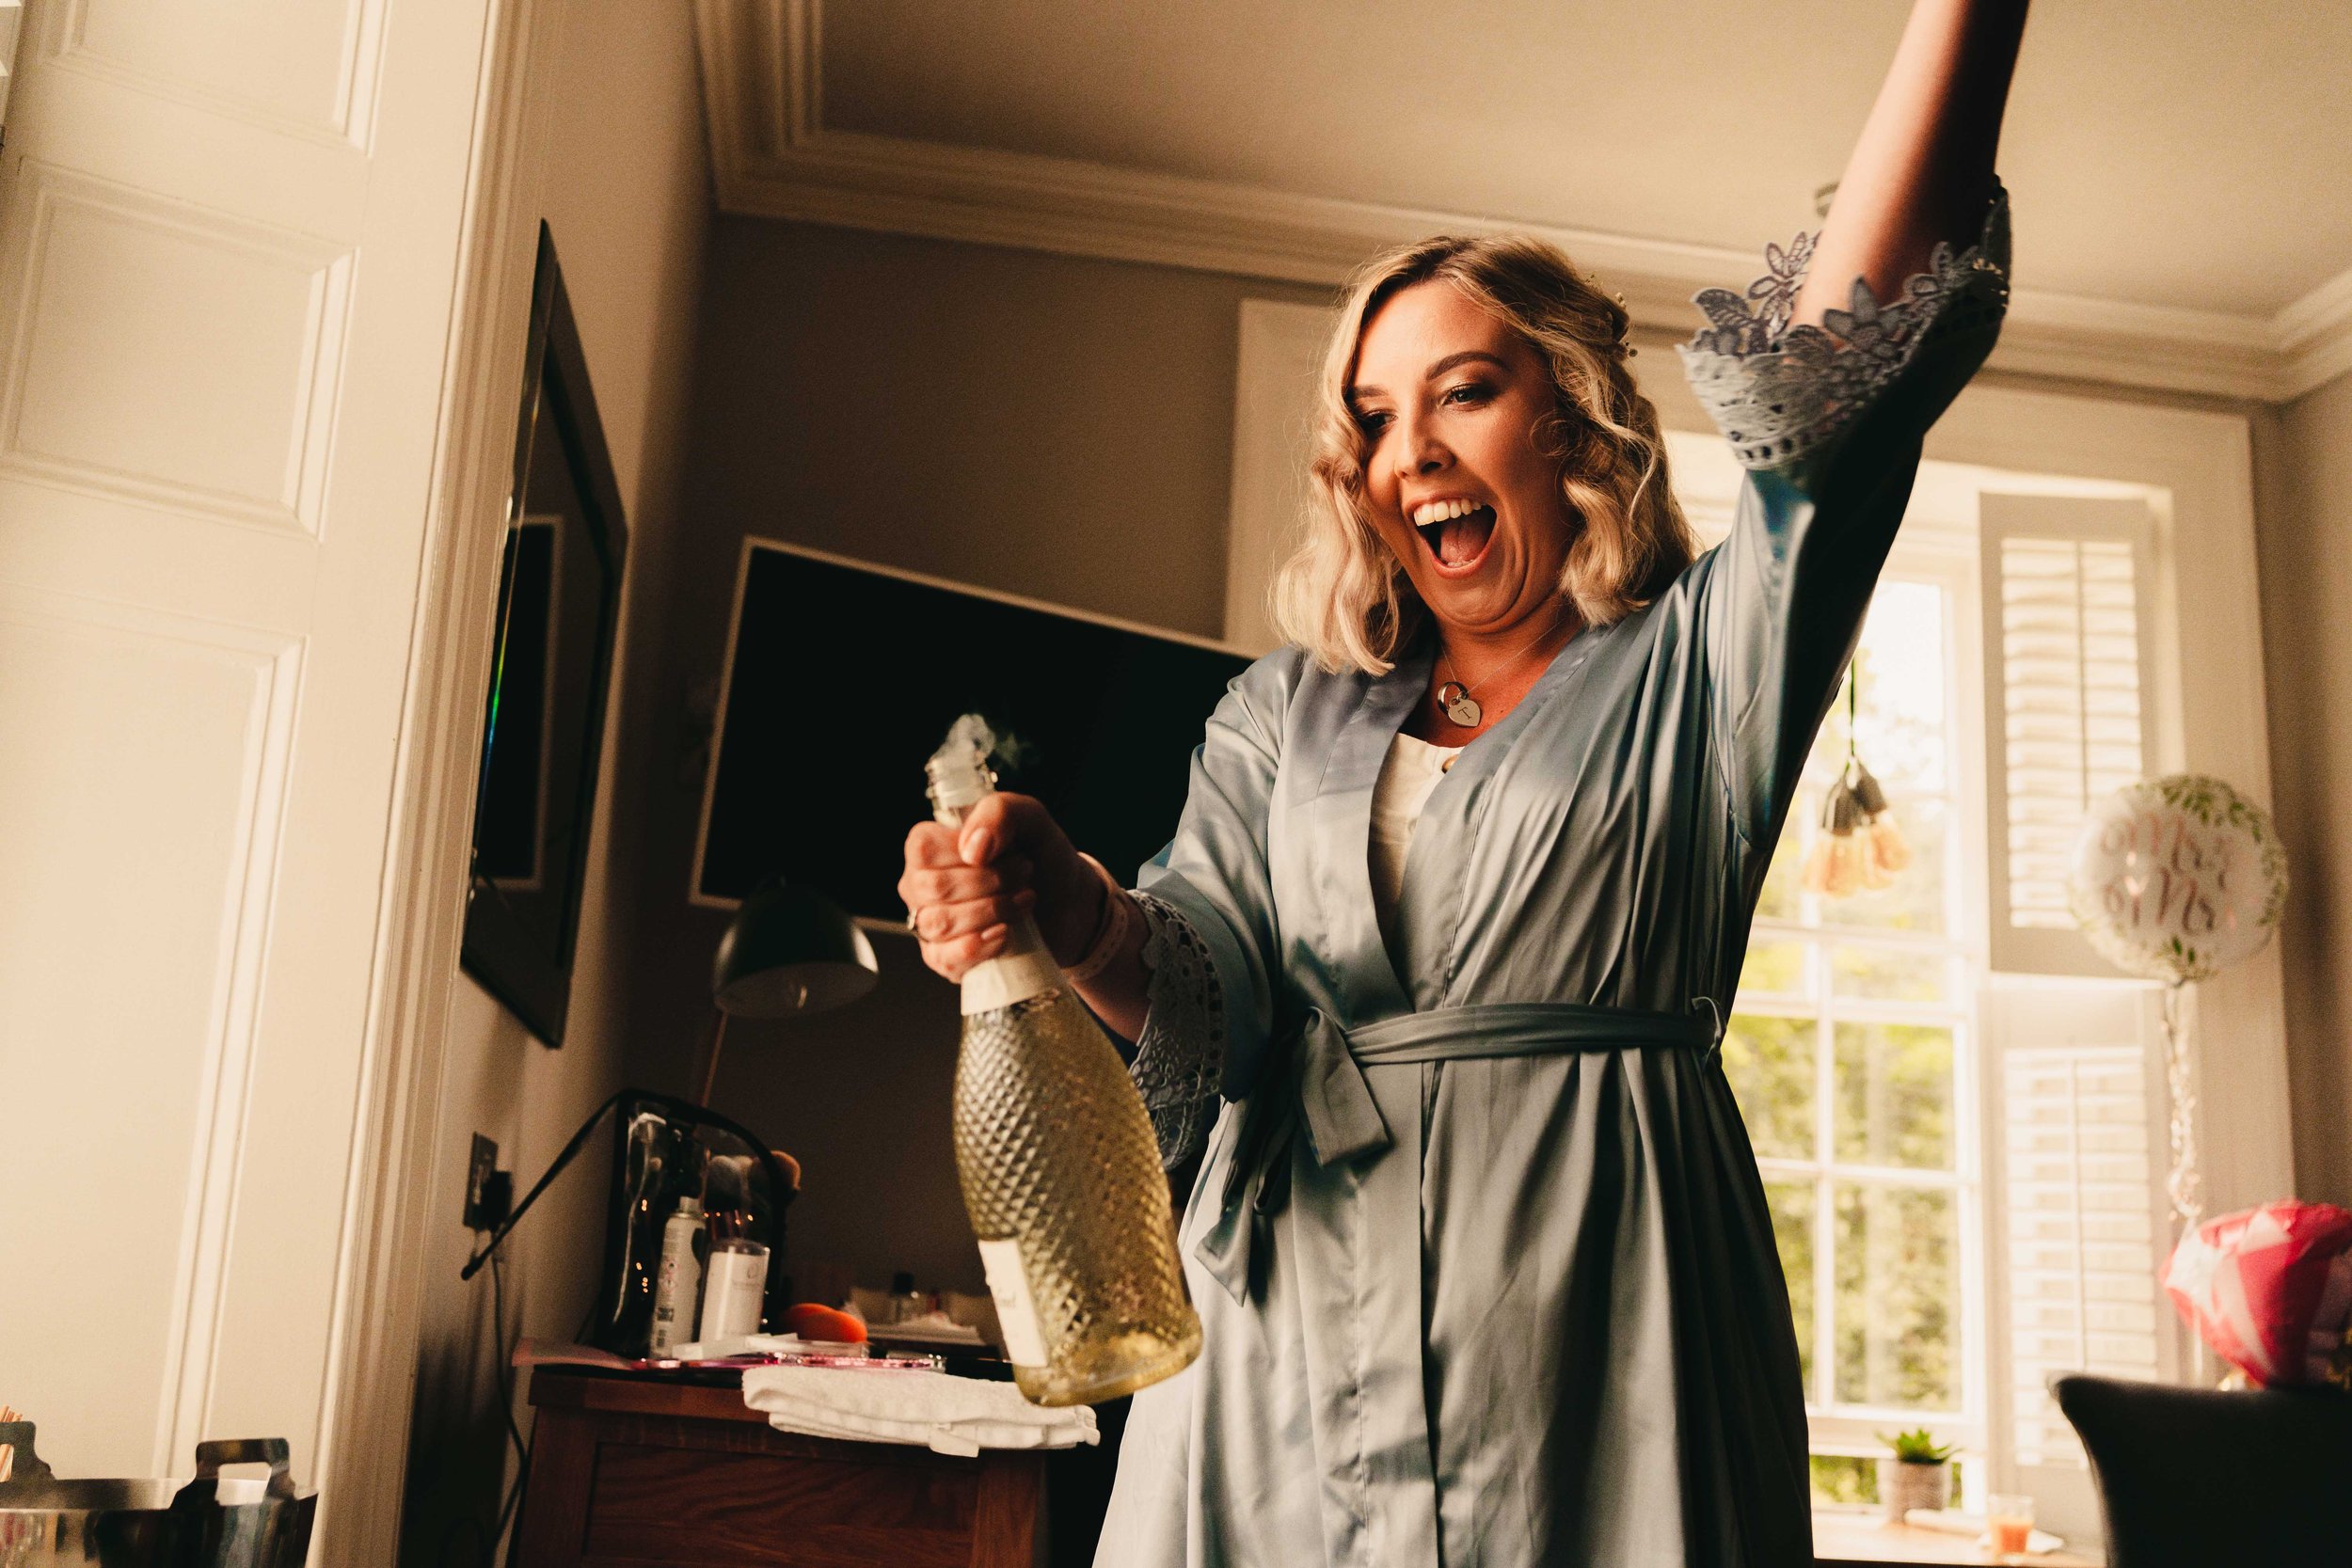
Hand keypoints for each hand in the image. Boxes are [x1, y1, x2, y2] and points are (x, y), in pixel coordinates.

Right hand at [898, 792, 1105, 984]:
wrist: (1067, 904)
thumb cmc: (1040, 857)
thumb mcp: (1030, 819)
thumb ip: (1000, 812)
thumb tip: (974, 849)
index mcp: (929, 847)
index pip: (924, 848)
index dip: (968, 853)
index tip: (1009, 853)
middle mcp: (920, 885)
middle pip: (936, 887)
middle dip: (992, 882)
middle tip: (1025, 875)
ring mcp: (929, 924)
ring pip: (940, 923)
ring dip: (992, 911)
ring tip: (1024, 900)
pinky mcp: (945, 958)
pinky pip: (945, 958)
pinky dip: (980, 946)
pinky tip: (1005, 932)